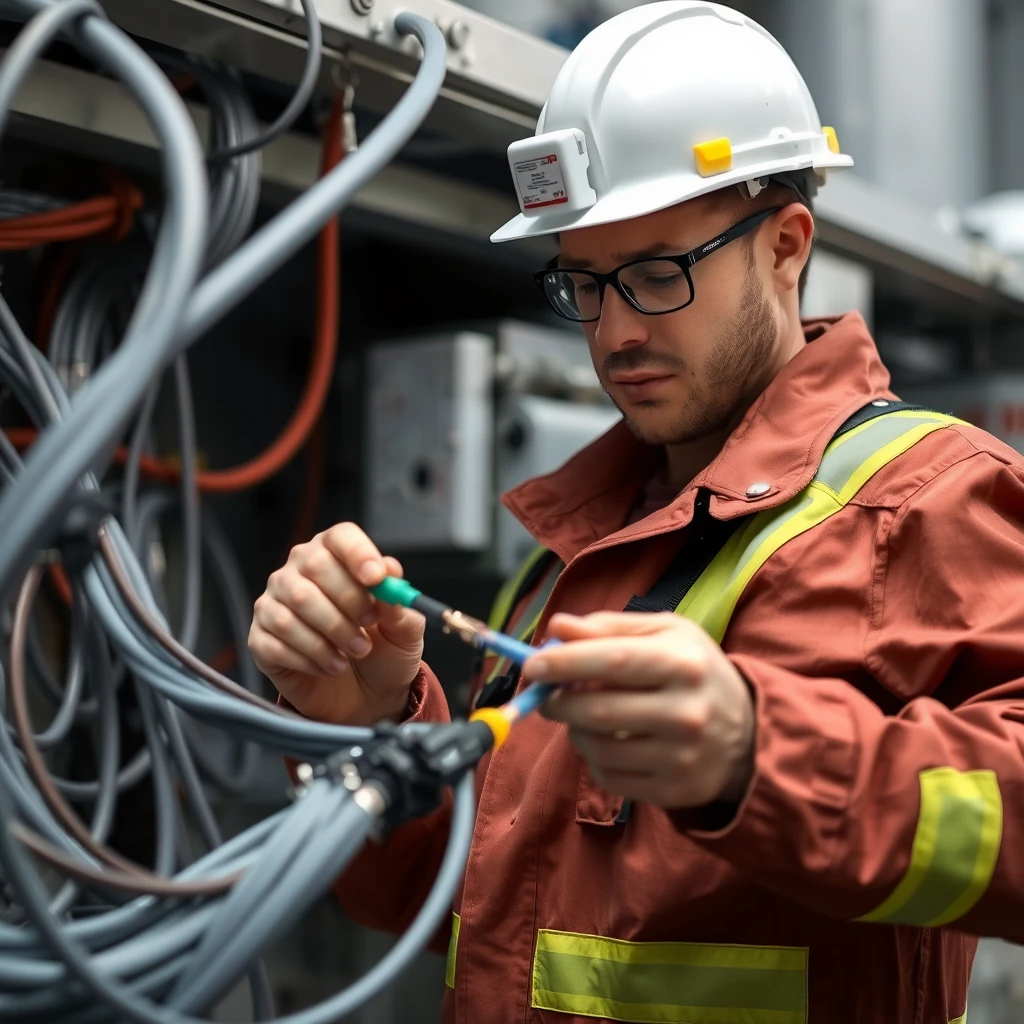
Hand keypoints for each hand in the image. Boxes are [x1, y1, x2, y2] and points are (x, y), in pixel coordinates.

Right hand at [248, 523, 424, 725]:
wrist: (365, 696)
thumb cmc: (383, 652)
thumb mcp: (404, 631)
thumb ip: (399, 603)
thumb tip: (390, 574)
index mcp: (337, 557)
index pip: (340, 537)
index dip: (358, 554)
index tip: (376, 579)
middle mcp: (299, 571)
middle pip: (315, 565)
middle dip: (348, 601)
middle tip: (369, 627)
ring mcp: (275, 603)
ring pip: (295, 607)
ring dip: (331, 636)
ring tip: (354, 653)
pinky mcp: (260, 637)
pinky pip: (276, 642)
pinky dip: (310, 659)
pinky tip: (330, 666)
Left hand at [522, 612, 754, 809]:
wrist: (747, 732)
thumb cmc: (693, 670)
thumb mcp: (663, 634)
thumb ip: (609, 627)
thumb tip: (556, 627)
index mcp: (683, 663)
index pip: (613, 661)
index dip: (565, 663)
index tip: (533, 664)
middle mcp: (685, 712)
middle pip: (598, 711)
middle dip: (557, 701)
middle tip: (546, 694)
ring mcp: (680, 757)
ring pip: (597, 747)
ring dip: (573, 729)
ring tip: (581, 714)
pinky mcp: (671, 790)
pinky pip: (608, 776)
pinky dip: (592, 756)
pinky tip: (604, 740)